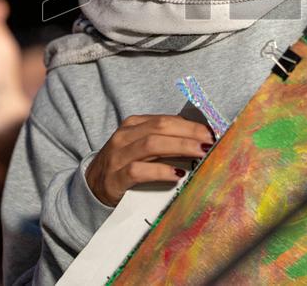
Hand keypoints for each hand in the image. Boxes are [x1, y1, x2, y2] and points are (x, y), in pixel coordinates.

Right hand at [85, 115, 213, 206]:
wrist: (93, 187)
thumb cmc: (125, 165)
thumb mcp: (141, 147)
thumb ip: (165, 140)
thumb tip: (200, 138)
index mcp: (133, 125)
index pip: (166, 120)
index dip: (191, 125)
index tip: (212, 132)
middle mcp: (124, 137)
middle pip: (160, 128)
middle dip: (189, 133)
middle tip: (211, 142)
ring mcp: (118, 157)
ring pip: (151, 144)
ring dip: (179, 147)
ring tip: (200, 153)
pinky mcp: (115, 179)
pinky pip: (139, 171)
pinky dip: (160, 171)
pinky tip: (177, 174)